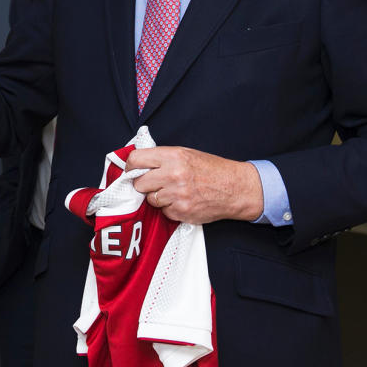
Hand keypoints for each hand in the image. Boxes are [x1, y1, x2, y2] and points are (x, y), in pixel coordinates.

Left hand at [126, 146, 263, 223]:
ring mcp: (177, 195)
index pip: (136, 160)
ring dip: (158, 198)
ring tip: (174, 192)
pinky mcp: (182, 212)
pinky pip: (163, 212)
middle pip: (139, 183)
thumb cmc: (212, 170)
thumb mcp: (187, 154)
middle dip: (144, 185)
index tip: (131, 171)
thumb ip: (162, 158)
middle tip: (156, 183)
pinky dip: (170, 209)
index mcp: (173, 156)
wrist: (236, 188)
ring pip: (150, 199)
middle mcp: (173, 175)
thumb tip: (137, 164)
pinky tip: (183, 201)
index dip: (130, 167)